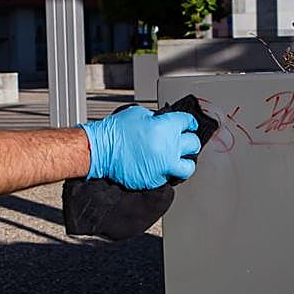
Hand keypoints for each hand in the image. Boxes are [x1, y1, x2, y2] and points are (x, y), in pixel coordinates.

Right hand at [80, 105, 200, 189]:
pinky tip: (156, 167)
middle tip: (183, 141)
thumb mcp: (138, 113)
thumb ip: (156, 118)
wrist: (100, 150)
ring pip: (187, 167)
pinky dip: (164, 173)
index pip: (188, 122)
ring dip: (184, 162)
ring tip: (177, 160)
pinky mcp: (155, 180)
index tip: (187, 125)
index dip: (188, 122)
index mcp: (167, 127)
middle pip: (193, 144)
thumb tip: (164, 123)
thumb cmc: (115, 131)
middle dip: (189, 141)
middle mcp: (169, 147)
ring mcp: (163, 166)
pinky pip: (168, 178)